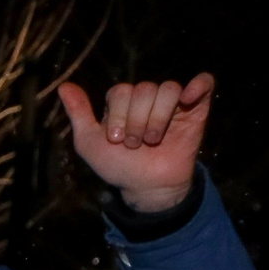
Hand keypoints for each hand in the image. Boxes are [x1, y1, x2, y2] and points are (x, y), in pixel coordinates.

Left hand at [58, 73, 213, 213]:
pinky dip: (197, 85)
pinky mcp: (196, 109)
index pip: (121, 91)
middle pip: (144, 89)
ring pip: (168, 89)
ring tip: (152, 140)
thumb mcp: (89, 143)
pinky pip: (204, 82)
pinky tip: (187, 99)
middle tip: (135, 144)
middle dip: (137, 121)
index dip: (118, 116)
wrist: (147, 186)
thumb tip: (64, 86)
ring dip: (157, 118)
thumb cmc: (118, 166)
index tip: (116, 140)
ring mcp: (173, 102)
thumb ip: (78, 114)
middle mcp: (147, 98)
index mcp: (123, 102)